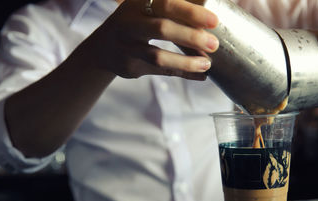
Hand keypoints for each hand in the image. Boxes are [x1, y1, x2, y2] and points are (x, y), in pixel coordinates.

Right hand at [79, 0, 218, 79]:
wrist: (103, 48)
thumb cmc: (136, 24)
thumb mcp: (146, 10)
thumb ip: (172, 11)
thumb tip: (211, 20)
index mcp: (137, 3)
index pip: (166, 4)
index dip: (191, 12)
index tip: (214, 21)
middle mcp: (128, 23)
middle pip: (161, 29)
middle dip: (191, 37)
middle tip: (214, 44)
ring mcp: (126, 46)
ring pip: (158, 56)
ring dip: (186, 61)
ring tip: (207, 64)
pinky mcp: (129, 66)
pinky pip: (160, 72)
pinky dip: (182, 73)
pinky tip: (200, 75)